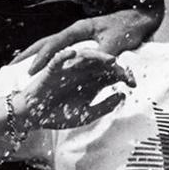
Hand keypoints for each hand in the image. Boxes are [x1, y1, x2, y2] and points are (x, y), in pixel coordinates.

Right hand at [11, 8, 160, 71]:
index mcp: (80, 29)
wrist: (139, 20)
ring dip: (33, 56)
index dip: (44, 56)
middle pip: (46, 42)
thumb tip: (108, 71)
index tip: (33, 69)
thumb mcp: (118, 43)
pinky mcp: (81, 42)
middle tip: (11, 67)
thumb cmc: (128, 29)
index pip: (56, 43)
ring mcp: (76, 36)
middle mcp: (75, 31)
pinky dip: (47, 56)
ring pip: (49, 45)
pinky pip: (59, 49)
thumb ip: (110, 57)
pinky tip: (38, 65)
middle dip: (29, 55)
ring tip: (17, 67)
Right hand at [17, 45, 134, 130]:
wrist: (35, 117)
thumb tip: (122, 96)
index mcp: (92, 82)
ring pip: (84, 58)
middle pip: (100, 64)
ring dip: (96, 57)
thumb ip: (104, 106)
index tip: (133, 83)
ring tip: (108, 59)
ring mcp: (68, 69)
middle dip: (113, 66)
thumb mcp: (87, 115)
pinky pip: (58, 59)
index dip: (122, 77)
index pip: (110, 75)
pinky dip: (64, 55)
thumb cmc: (59, 116)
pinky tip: (73, 53)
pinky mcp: (52, 69)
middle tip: (124, 69)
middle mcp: (82, 73)